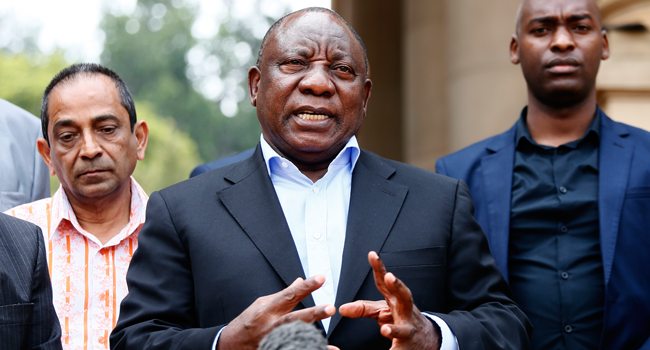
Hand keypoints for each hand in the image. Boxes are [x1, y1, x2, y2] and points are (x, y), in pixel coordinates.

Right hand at [217, 275, 336, 349]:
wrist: (228, 346)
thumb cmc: (246, 323)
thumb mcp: (261, 304)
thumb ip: (283, 294)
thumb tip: (299, 281)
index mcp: (267, 310)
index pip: (289, 295)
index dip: (305, 286)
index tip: (321, 278)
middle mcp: (270, 326)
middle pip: (293, 318)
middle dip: (312, 313)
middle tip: (330, 308)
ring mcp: (270, 342)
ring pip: (294, 339)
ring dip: (311, 340)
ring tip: (328, 344)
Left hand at [339, 252, 440, 349]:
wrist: (427, 339)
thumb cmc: (401, 320)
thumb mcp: (382, 311)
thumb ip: (363, 308)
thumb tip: (341, 308)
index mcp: (396, 301)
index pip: (385, 283)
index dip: (379, 268)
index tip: (372, 254)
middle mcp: (406, 312)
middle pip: (405, 296)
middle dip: (397, 286)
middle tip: (390, 277)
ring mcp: (409, 330)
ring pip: (404, 329)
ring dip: (395, 329)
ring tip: (386, 329)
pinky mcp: (409, 346)